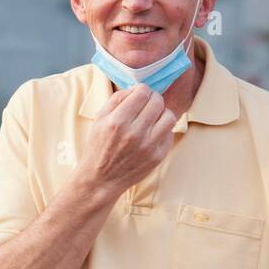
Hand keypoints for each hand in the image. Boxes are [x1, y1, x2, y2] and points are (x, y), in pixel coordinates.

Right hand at [77, 84, 177, 200]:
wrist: (101, 180)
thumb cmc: (99, 147)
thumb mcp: (99, 119)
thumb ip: (117, 99)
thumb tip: (137, 89)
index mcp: (118, 122)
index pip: (142, 92)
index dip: (142, 90)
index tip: (139, 95)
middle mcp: (134, 133)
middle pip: (157, 101)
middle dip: (152, 99)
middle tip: (147, 104)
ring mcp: (148, 146)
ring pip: (169, 116)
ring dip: (161, 113)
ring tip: (152, 117)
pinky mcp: (158, 156)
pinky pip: (169, 133)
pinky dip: (162, 129)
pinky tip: (152, 133)